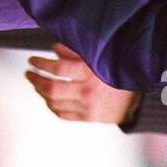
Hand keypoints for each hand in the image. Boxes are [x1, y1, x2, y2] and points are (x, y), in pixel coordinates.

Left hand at [25, 43, 139, 123]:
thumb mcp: (100, 57)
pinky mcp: (87, 118)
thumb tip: (54, 48)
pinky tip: (48, 98)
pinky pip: (62, 114)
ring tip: (36, 83)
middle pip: (52, 88)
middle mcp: (87, 91)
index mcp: (91, 73)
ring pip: (54, 103)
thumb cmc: (117, 73)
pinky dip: (51, 106)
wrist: (137, 98)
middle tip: (29, 73)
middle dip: (36, 80)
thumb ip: (76, 52)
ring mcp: (87, 107)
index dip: (41, 63)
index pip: (58, 68)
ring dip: (41, 92)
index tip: (32, 60)